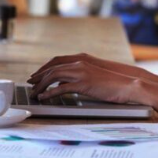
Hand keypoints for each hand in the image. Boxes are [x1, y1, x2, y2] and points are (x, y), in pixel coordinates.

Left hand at [27, 59, 142, 103]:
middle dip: (38, 76)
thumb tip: (66, 83)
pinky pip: (61, 88)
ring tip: (34, 93)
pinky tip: (43, 98)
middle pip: (52, 67)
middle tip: (30, 83)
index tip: (36, 75)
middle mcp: (79, 63)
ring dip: (41, 85)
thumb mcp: (94, 74)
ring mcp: (81, 73)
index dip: (44, 68)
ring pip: (53, 76)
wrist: (127, 84)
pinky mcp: (83, 84)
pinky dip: (49, 93)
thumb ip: (80, 75)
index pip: (57, 61)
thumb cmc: (113, 82)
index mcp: (82, 59)